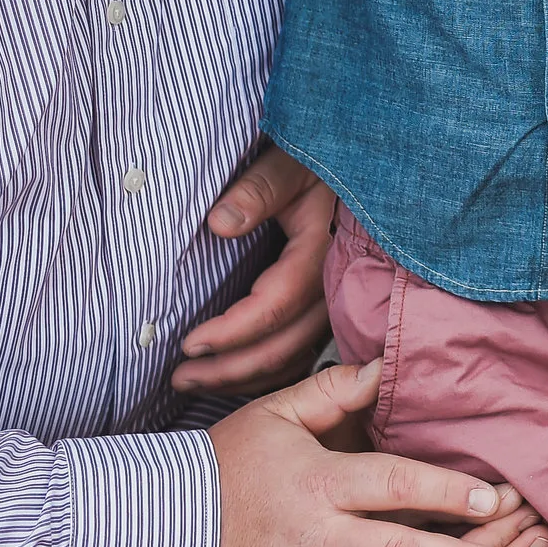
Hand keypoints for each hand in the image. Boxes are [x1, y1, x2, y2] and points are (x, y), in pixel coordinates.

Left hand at [176, 142, 334, 395]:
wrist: (366, 165)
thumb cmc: (318, 163)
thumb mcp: (287, 164)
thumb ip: (256, 190)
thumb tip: (220, 223)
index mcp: (322, 250)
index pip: (274, 307)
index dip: (230, 333)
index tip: (188, 344)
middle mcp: (337, 285)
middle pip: (284, 346)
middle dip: (230, 370)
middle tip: (181, 377)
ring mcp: (340, 300)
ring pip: (295, 357)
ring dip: (247, 378)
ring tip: (198, 383)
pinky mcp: (336, 306)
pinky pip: (305, 352)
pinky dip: (271, 371)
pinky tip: (239, 376)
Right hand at [213, 359, 528, 546]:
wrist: (172, 517)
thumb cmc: (231, 461)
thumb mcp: (278, 413)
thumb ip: (336, 388)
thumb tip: (386, 365)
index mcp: (319, 486)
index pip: (393, 489)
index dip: (446, 493)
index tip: (494, 496)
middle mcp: (321, 538)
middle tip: (518, 535)